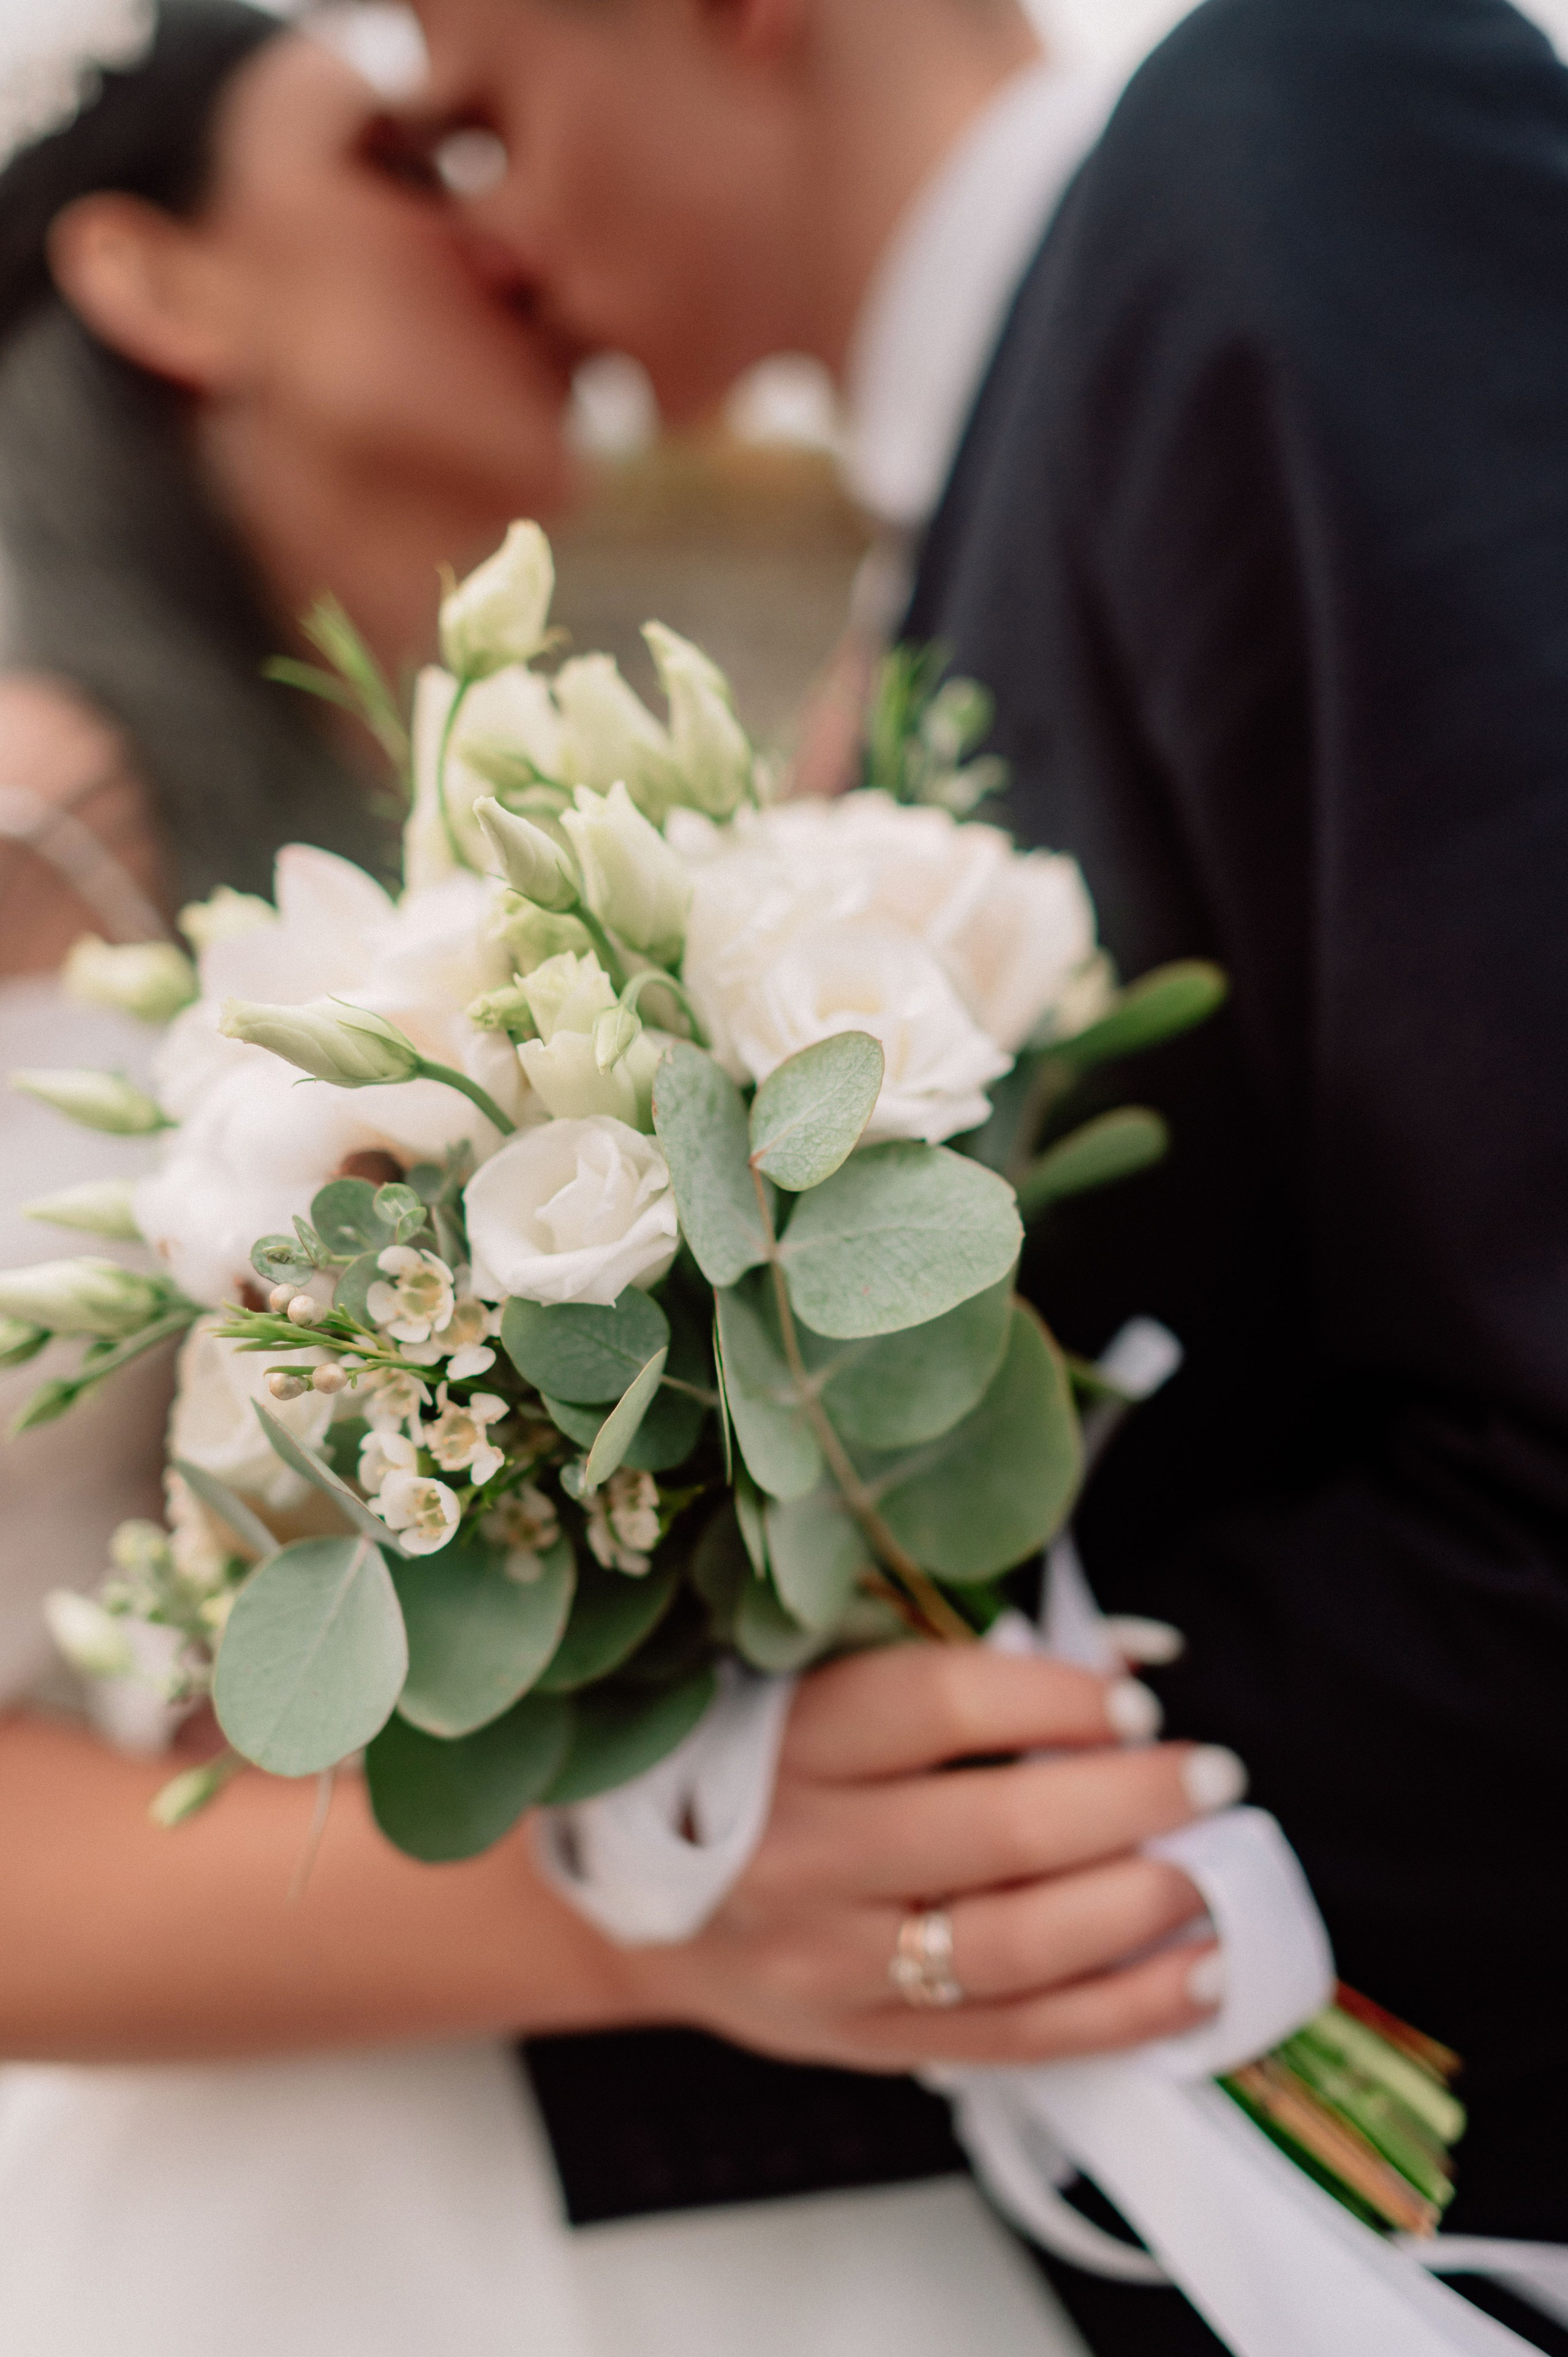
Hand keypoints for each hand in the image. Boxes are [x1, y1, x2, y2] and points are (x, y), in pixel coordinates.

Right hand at [632, 1645, 1244, 2072]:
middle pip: (994, 1831)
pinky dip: (1121, 2012)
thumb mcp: (826, 1688)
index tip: (1136, 1702)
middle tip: (1213, 1778)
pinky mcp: (860, 2040)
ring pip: (1010, 1946)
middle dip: (1129, 1803)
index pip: (936, 1707)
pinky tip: (1200, 1978)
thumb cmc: (756, 1764)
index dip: (1052, 1697)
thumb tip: (1143, 1657)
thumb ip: (974, 1664)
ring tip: (1216, 1878)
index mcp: (787, 1738)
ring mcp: (827, 1961)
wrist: (641, 1904)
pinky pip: (1012, 2037)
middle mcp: (799, 1852)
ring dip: (1138, 1911)